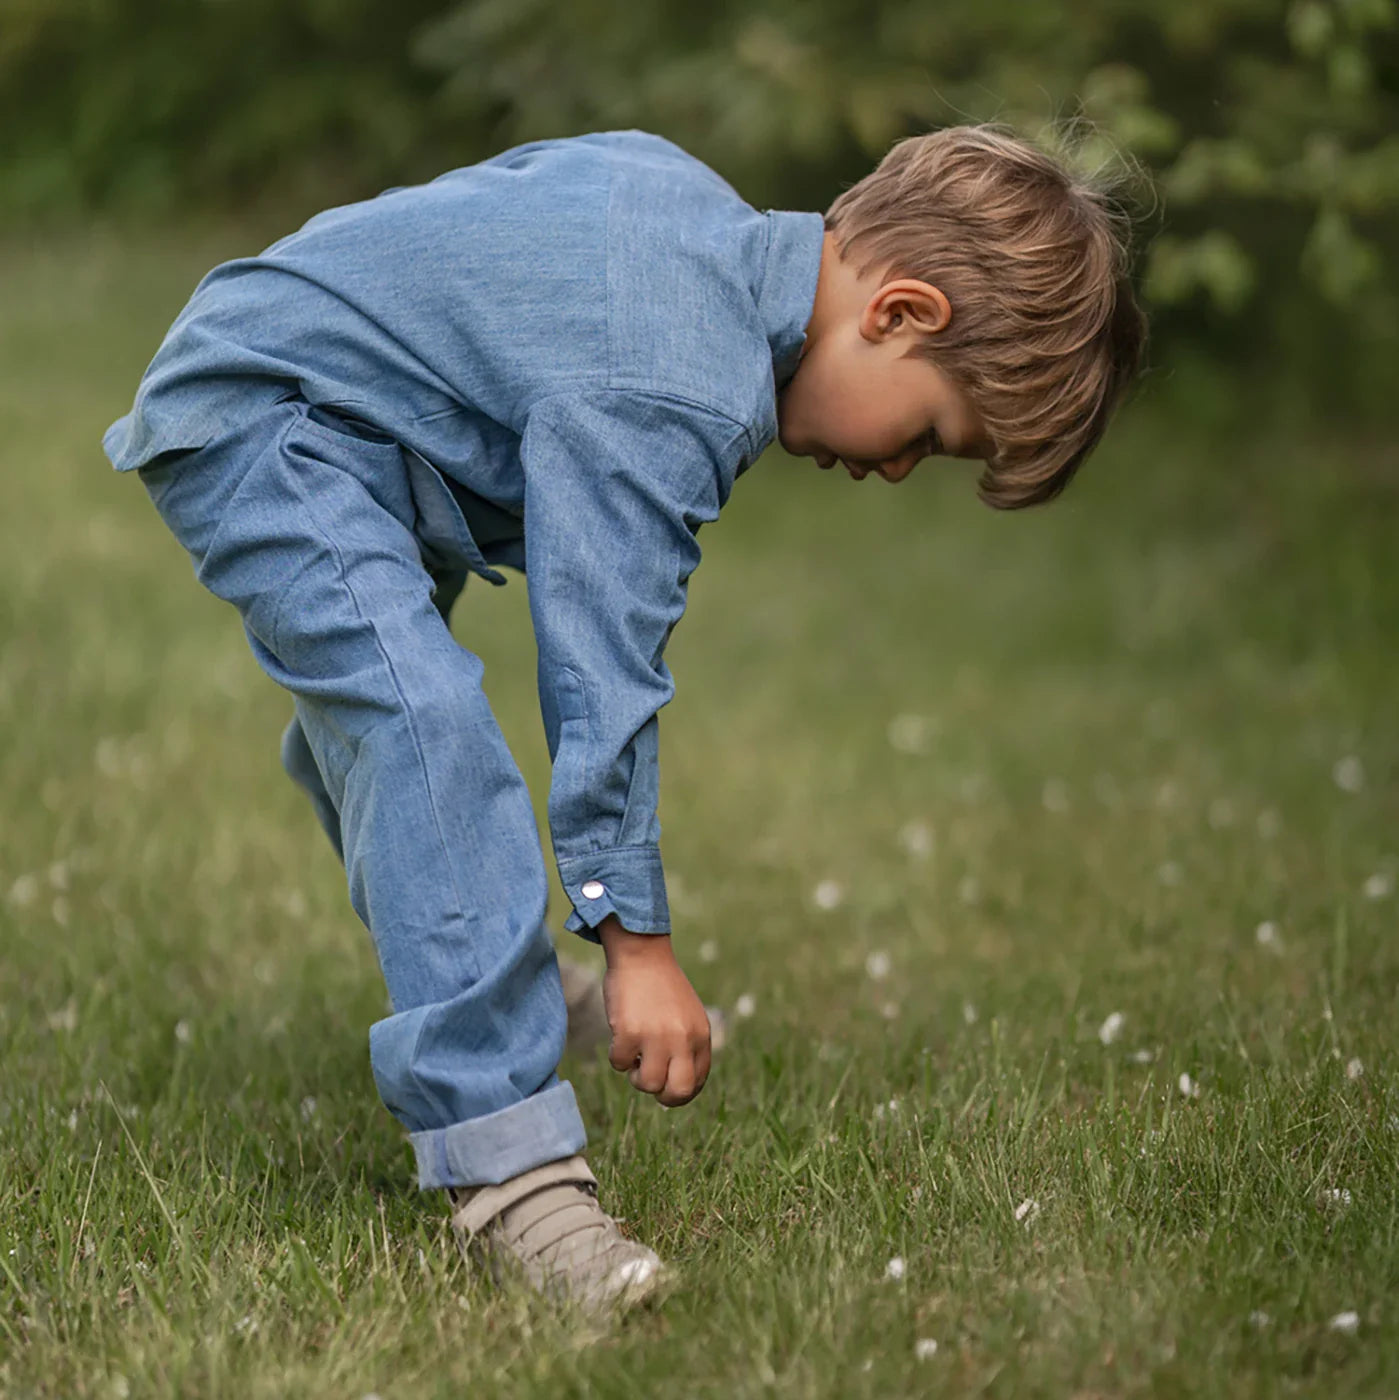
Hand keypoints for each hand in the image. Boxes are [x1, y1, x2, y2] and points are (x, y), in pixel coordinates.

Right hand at [597, 914, 711, 1106]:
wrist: (642, 954)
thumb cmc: (662, 988)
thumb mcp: (687, 1017)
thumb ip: (686, 1047)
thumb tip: (675, 1088)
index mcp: (701, 1035)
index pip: (697, 1082)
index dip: (679, 1091)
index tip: (666, 1084)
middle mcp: (683, 1038)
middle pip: (678, 1092)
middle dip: (662, 1096)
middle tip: (650, 1080)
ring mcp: (656, 1036)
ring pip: (647, 1084)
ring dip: (636, 1076)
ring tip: (635, 1056)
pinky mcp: (629, 1031)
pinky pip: (620, 1065)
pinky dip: (617, 1056)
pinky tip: (621, 1036)